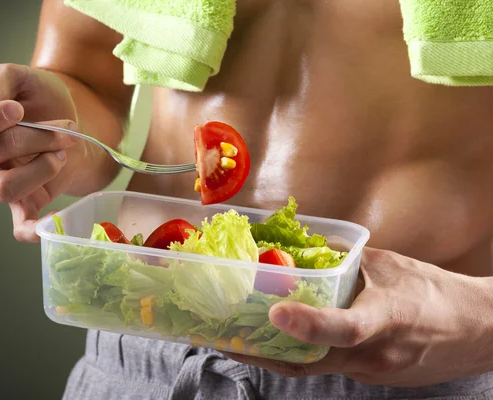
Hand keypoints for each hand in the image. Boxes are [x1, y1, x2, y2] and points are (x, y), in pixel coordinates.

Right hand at [0, 63, 87, 242]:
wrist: (74, 120)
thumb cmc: (40, 98)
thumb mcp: (20, 79)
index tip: (17, 109)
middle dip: (33, 138)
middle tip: (66, 127)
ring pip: (5, 188)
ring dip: (43, 166)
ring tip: (64, 150)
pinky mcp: (27, 202)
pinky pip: (21, 226)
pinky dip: (35, 229)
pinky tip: (55, 217)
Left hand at [225, 247, 492, 386]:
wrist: (479, 331)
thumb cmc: (436, 292)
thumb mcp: (390, 265)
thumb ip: (346, 259)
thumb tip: (305, 248)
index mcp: (387, 318)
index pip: (345, 328)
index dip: (308, 325)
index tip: (274, 315)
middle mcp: (375, 353)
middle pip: (311, 359)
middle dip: (263, 352)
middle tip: (223, 336)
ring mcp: (372, 371)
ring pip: (314, 366)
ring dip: (276, 354)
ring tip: (239, 339)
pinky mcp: (370, 378)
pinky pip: (329, 366)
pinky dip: (302, 354)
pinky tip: (283, 340)